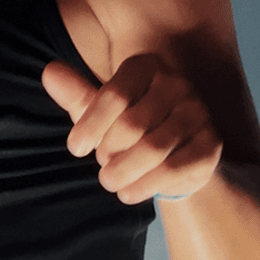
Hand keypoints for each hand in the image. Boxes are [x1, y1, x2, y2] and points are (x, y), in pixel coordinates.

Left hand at [41, 53, 222, 205]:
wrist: (173, 150)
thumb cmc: (127, 125)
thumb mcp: (99, 110)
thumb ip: (76, 94)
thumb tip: (48, 72)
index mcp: (145, 66)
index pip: (114, 95)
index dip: (90, 125)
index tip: (74, 148)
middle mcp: (176, 83)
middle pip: (131, 125)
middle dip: (108, 152)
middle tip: (101, 165)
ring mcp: (197, 112)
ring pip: (152, 149)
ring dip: (124, 172)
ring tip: (109, 182)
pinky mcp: (210, 143)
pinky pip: (174, 169)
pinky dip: (146, 186)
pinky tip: (129, 193)